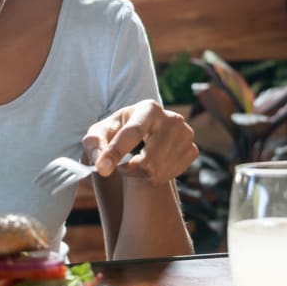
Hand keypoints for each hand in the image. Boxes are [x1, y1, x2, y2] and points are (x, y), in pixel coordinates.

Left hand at [83, 99, 197, 184]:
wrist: (141, 134)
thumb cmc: (117, 132)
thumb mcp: (99, 133)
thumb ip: (94, 145)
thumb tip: (101, 165)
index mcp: (148, 108)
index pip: (133, 133)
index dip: (115, 152)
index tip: (102, 169)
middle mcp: (172, 119)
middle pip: (148, 159)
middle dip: (129, 168)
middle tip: (121, 166)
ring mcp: (186, 134)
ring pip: (157, 171)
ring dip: (140, 175)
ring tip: (134, 163)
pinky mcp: (192, 150)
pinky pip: (168, 176)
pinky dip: (155, 177)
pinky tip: (150, 165)